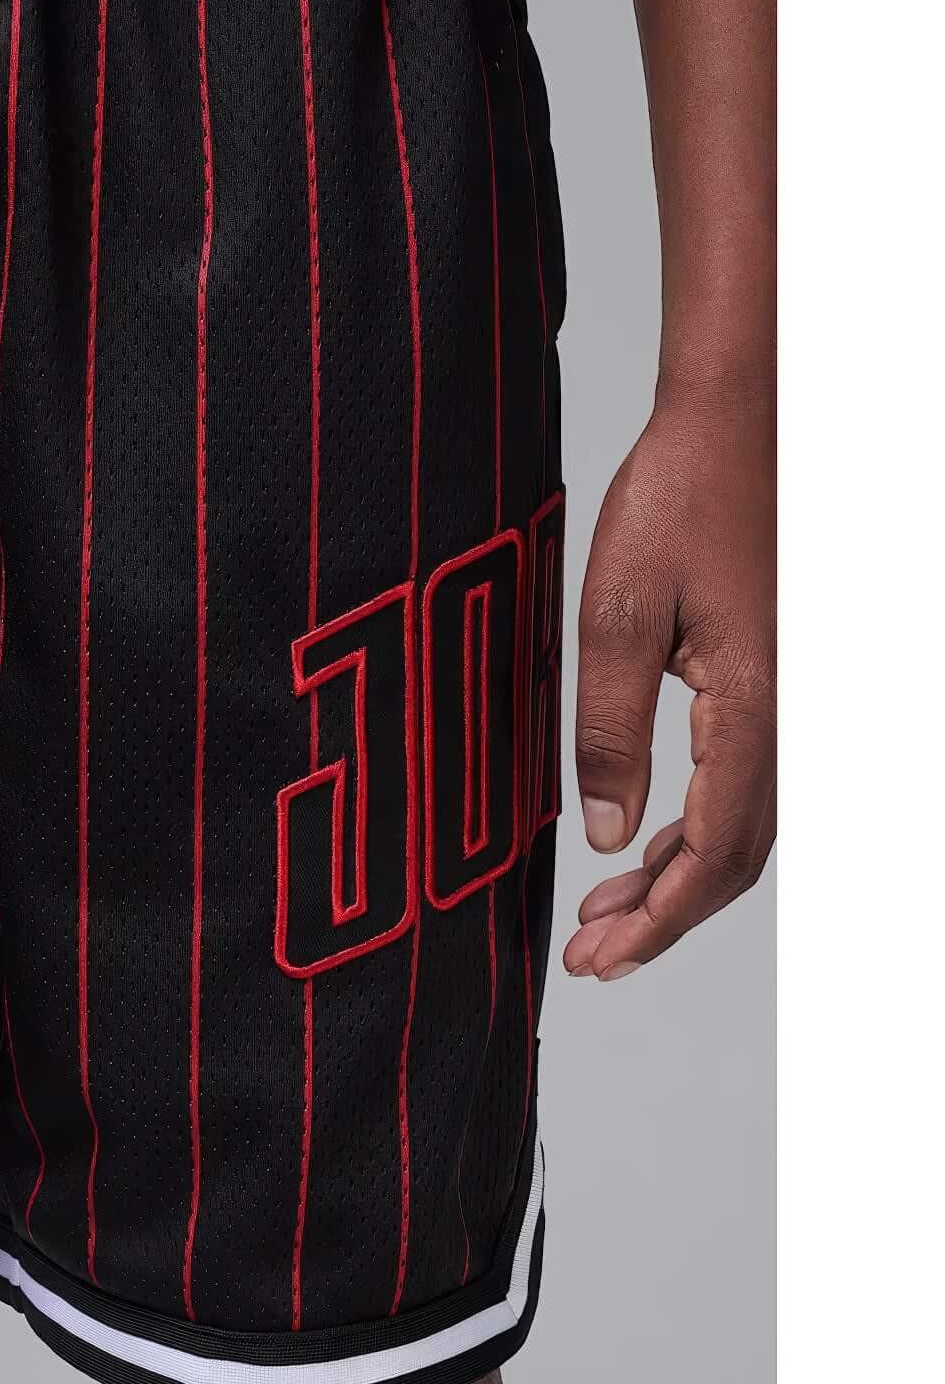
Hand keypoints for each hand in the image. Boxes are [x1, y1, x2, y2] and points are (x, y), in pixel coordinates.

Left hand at [562, 391, 775, 978]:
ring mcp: (792, 702)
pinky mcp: (775, 683)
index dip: (659, 918)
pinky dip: (695, 829)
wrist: (737, 425)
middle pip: (736, 858)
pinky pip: (746, 784)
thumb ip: (611, 729)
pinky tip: (646, 841)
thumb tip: (606, 834)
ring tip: (605, 916)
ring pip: (745, 828)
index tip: (601, 957)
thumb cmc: (679, 500)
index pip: (715, 853)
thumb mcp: (614, 615)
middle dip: (664, 917)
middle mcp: (792, 717)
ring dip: (677, 880)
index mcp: (758, 709)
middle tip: (590, 957)